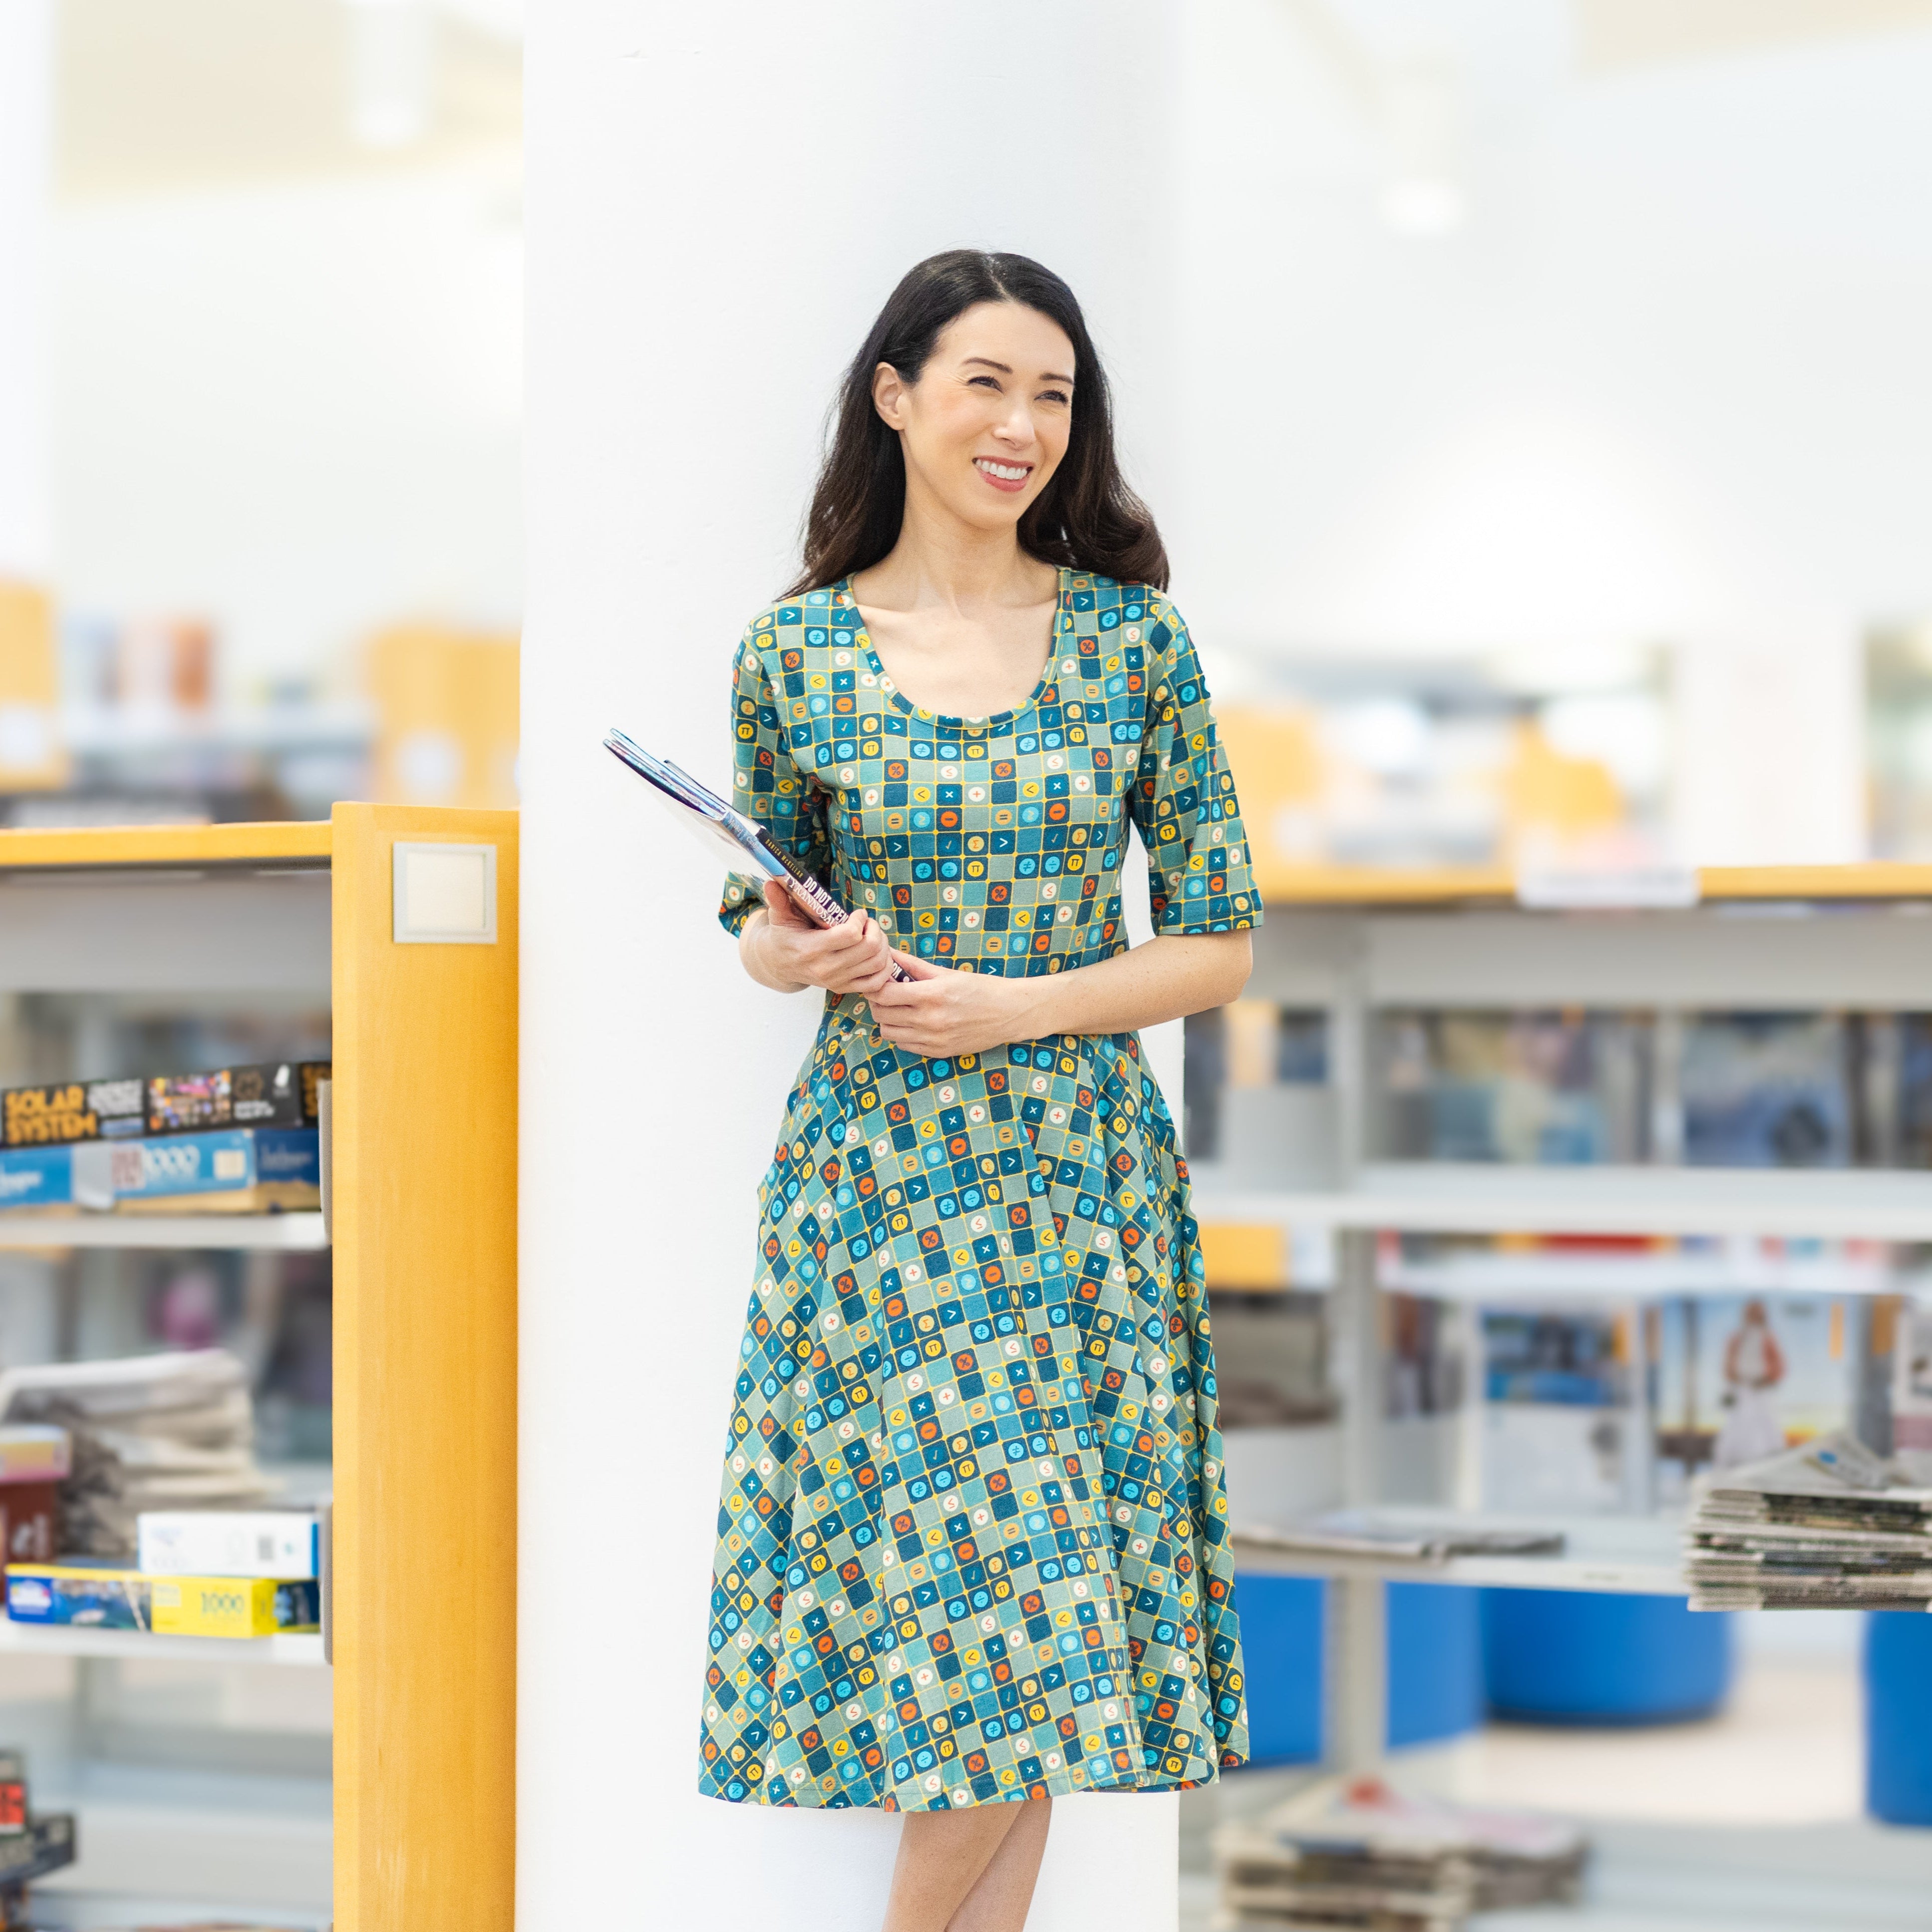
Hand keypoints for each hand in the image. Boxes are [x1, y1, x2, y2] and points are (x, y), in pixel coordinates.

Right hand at [744, 880, 896, 996]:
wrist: (779, 965)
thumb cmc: (783, 936)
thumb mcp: (779, 917)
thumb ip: (778, 900)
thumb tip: (771, 882)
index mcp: (811, 949)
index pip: (850, 935)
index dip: (859, 920)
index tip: (857, 913)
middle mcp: (826, 968)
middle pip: (870, 948)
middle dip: (875, 929)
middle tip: (868, 923)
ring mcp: (837, 981)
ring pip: (877, 964)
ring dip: (883, 946)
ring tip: (873, 935)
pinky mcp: (844, 989)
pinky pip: (876, 983)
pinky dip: (884, 967)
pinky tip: (877, 953)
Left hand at [867, 950, 1032, 1057]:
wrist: (1009, 1014)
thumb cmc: (980, 989)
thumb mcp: (947, 973)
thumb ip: (914, 965)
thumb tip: (889, 953)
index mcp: (932, 995)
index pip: (884, 994)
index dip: (875, 987)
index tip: (878, 981)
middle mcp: (930, 1020)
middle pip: (882, 1014)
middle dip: (878, 1002)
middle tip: (885, 993)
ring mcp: (933, 1039)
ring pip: (889, 1033)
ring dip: (887, 1020)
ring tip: (898, 1009)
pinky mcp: (937, 1052)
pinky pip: (904, 1046)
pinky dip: (902, 1034)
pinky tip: (912, 1023)